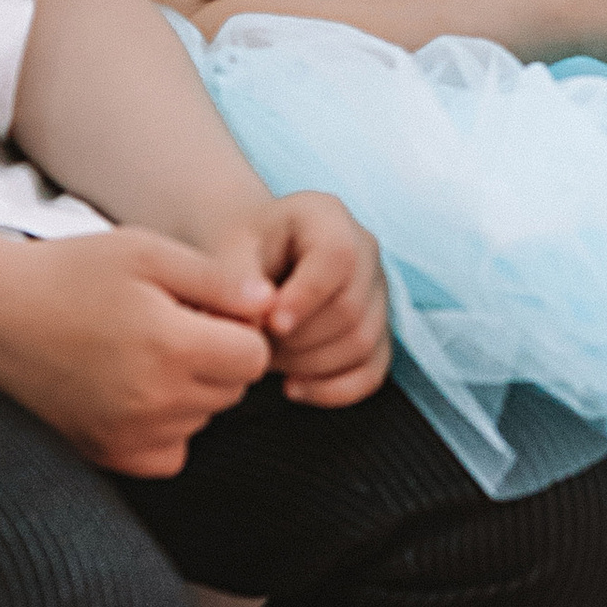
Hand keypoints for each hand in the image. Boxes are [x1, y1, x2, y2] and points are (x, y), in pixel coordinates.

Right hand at [0, 224, 274, 474]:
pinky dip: (166, 429)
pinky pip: (170, 454)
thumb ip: (215, 280)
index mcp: (170, 345)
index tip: (204, 310)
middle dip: (218, 359)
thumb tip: (270, 305)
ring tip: (144, 353)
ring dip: (192, 392)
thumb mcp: (146, 252)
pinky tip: (137, 392)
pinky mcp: (106, 455)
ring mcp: (129, 435)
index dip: (239, 328)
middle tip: (170, 327)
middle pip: (233, 390)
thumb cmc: (70, 272)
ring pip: (202, 420)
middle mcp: (155, 401)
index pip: (255, 356)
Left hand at [239, 190, 392, 405]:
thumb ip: (236, 283)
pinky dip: (333, 390)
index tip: (270, 325)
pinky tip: (293, 388)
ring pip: (362, 343)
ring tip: (266, 358)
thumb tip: (259, 322)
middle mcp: (364, 249)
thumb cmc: (239, 253)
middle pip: (351, 309)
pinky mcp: (379, 329)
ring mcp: (377, 292)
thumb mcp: (227, 253)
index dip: (306, 298)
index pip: (337, 258)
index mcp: (327, 216)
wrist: (252, 259)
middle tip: (256, 345)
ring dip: (309, 365)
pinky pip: (373, 371)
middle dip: (298, 340)